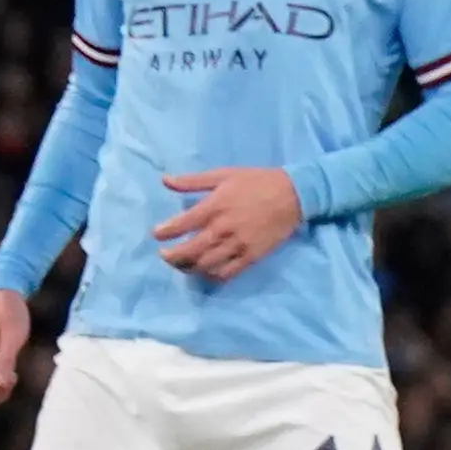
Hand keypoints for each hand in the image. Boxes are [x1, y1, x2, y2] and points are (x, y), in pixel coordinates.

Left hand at [154, 166, 301, 281]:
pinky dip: (212, 275)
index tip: (156, 234)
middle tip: (163, 255)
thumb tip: (165, 180)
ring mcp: (239, 244)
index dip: (165, 232)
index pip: (182, 224)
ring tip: (180, 264)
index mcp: (215, 206)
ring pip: (206, 264)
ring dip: (188, 267)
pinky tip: (204, 272)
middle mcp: (224, 228)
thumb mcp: (223, 174)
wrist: (294, 194)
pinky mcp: (252, 256)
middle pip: (191, 250)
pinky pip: (228, 273)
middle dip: (172, 256)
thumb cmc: (255, 181)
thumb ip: (192, 181)